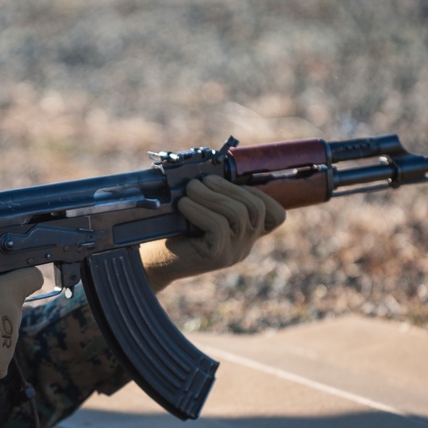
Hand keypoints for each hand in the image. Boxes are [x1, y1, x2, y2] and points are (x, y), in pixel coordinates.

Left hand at [139, 175, 285, 291]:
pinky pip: (218, 225)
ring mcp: (234, 252)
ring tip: (189, 190)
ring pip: (237, 214)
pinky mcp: (217, 257)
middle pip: (256, 207)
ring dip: (210, 195)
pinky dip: (199, 209)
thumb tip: (214, 165)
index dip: (260, 194)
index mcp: (246, 233)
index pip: (276, 216)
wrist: (151, 262)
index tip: (231, 184)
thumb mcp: (200, 208)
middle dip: (228, 187)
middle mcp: (245, 245)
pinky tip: (183, 206)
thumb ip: (214, 194)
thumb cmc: (172, 231)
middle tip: (201, 182)